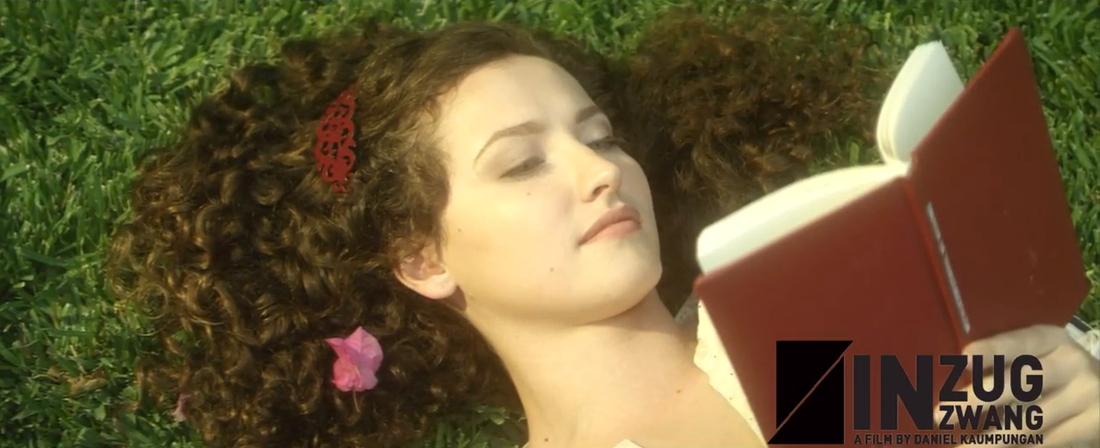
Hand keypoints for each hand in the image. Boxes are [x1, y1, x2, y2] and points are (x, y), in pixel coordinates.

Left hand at [948, 324, 1099, 446]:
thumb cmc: (1054, 372)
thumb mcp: (1038, 358)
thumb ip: (1006, 365)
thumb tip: (953, 382)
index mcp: (1052, 339)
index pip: (1020, 342)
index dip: (993, 349)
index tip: (965, 356)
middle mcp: (1072, 362)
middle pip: (1019, 383)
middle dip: (977, 400)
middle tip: (941, 415)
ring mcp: (1087, 394)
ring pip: (1029, 421)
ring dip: (991, 438)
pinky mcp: (1094, 424)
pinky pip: (1048, 440)